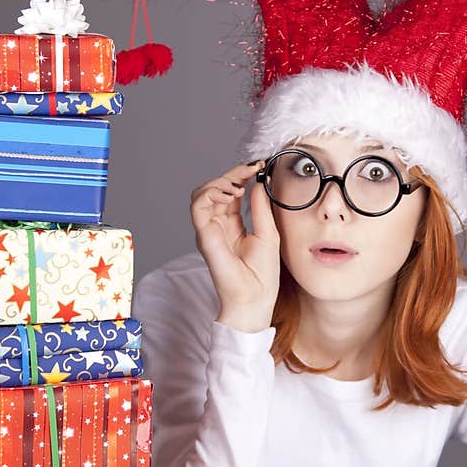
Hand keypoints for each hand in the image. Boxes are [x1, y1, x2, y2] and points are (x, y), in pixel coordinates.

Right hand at [190, 159, 280, 331]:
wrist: (254, 300)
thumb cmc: (261, 275)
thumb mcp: (268, 234)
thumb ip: (261, 208)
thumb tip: (259, 183)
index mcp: (231, 225)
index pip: (229, 193)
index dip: (240, 176)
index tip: (257, 166)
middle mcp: (216, 226)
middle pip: (214, 189)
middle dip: (230, 174)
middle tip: (250, 170)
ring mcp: (208, 231)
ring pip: (201, 193)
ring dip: (219, 182)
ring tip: (239, 185)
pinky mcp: (204, 236)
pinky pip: (198, 206)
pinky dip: (211, 193)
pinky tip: (231, 194)